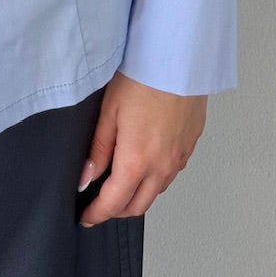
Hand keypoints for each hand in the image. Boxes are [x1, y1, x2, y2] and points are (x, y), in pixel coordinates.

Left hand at [76, 71, 207, 224]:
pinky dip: (155, 178)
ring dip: (137, 195)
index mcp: (136, 162)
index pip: (113, 203)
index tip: (85, 217)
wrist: (178, 59)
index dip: (96, 214)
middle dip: (116, 210)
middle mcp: (161, 167)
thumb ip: (97, 150)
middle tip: (99, 203)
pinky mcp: (190, 145)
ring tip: (120, 183)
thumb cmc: (142, 78)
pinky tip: (145, 163)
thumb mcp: (108, 112)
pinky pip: (171, 173)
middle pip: (137, 206)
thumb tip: (85, 180)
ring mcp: (179, 158)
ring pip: (156, 192)